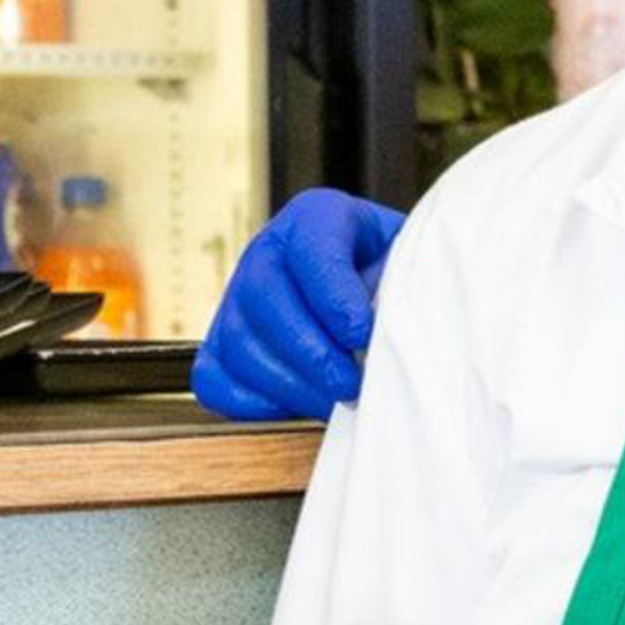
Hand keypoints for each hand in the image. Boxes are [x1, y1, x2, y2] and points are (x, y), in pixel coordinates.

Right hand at [193, 189, 406, 420]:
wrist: (381, 290)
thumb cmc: (397, 278)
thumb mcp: (410, 263)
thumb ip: (396, 286)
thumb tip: (377, 335)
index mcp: (317, 217)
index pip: (312, 248)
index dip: (332, 295)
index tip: (360, 334)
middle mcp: (268, 251)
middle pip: (263, 297)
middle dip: (309, 352)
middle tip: (349, 386)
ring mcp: (237, 297)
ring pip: (239, 344)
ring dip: (289, 385)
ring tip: (334, 403)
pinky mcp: (222, 344)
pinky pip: (214, 378)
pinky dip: (250, 402)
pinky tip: (295, 407)